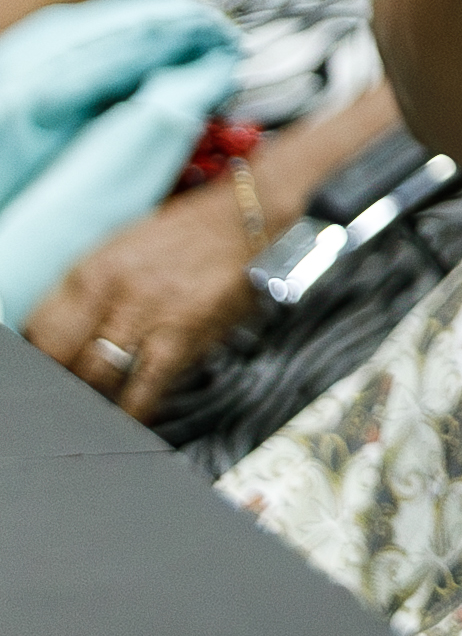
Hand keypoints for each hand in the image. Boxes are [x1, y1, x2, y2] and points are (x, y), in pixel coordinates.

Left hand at [25, 184, 260, 421]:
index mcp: (92, 270)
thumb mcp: (122, 251)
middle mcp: (113, 292)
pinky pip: (145, 386)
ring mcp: (147, 314)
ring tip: (101, 403)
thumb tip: (63, 336)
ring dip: (97, 396)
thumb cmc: (185, 236)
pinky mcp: (182, 335)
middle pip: (63, 358)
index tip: (51, 368)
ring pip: (97, 376)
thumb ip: (90, 292)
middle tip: (75, 390)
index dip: (42, 356)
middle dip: (66, 379)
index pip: (41, 329)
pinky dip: (134, 409)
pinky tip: (131, 416)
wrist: (245, 219)